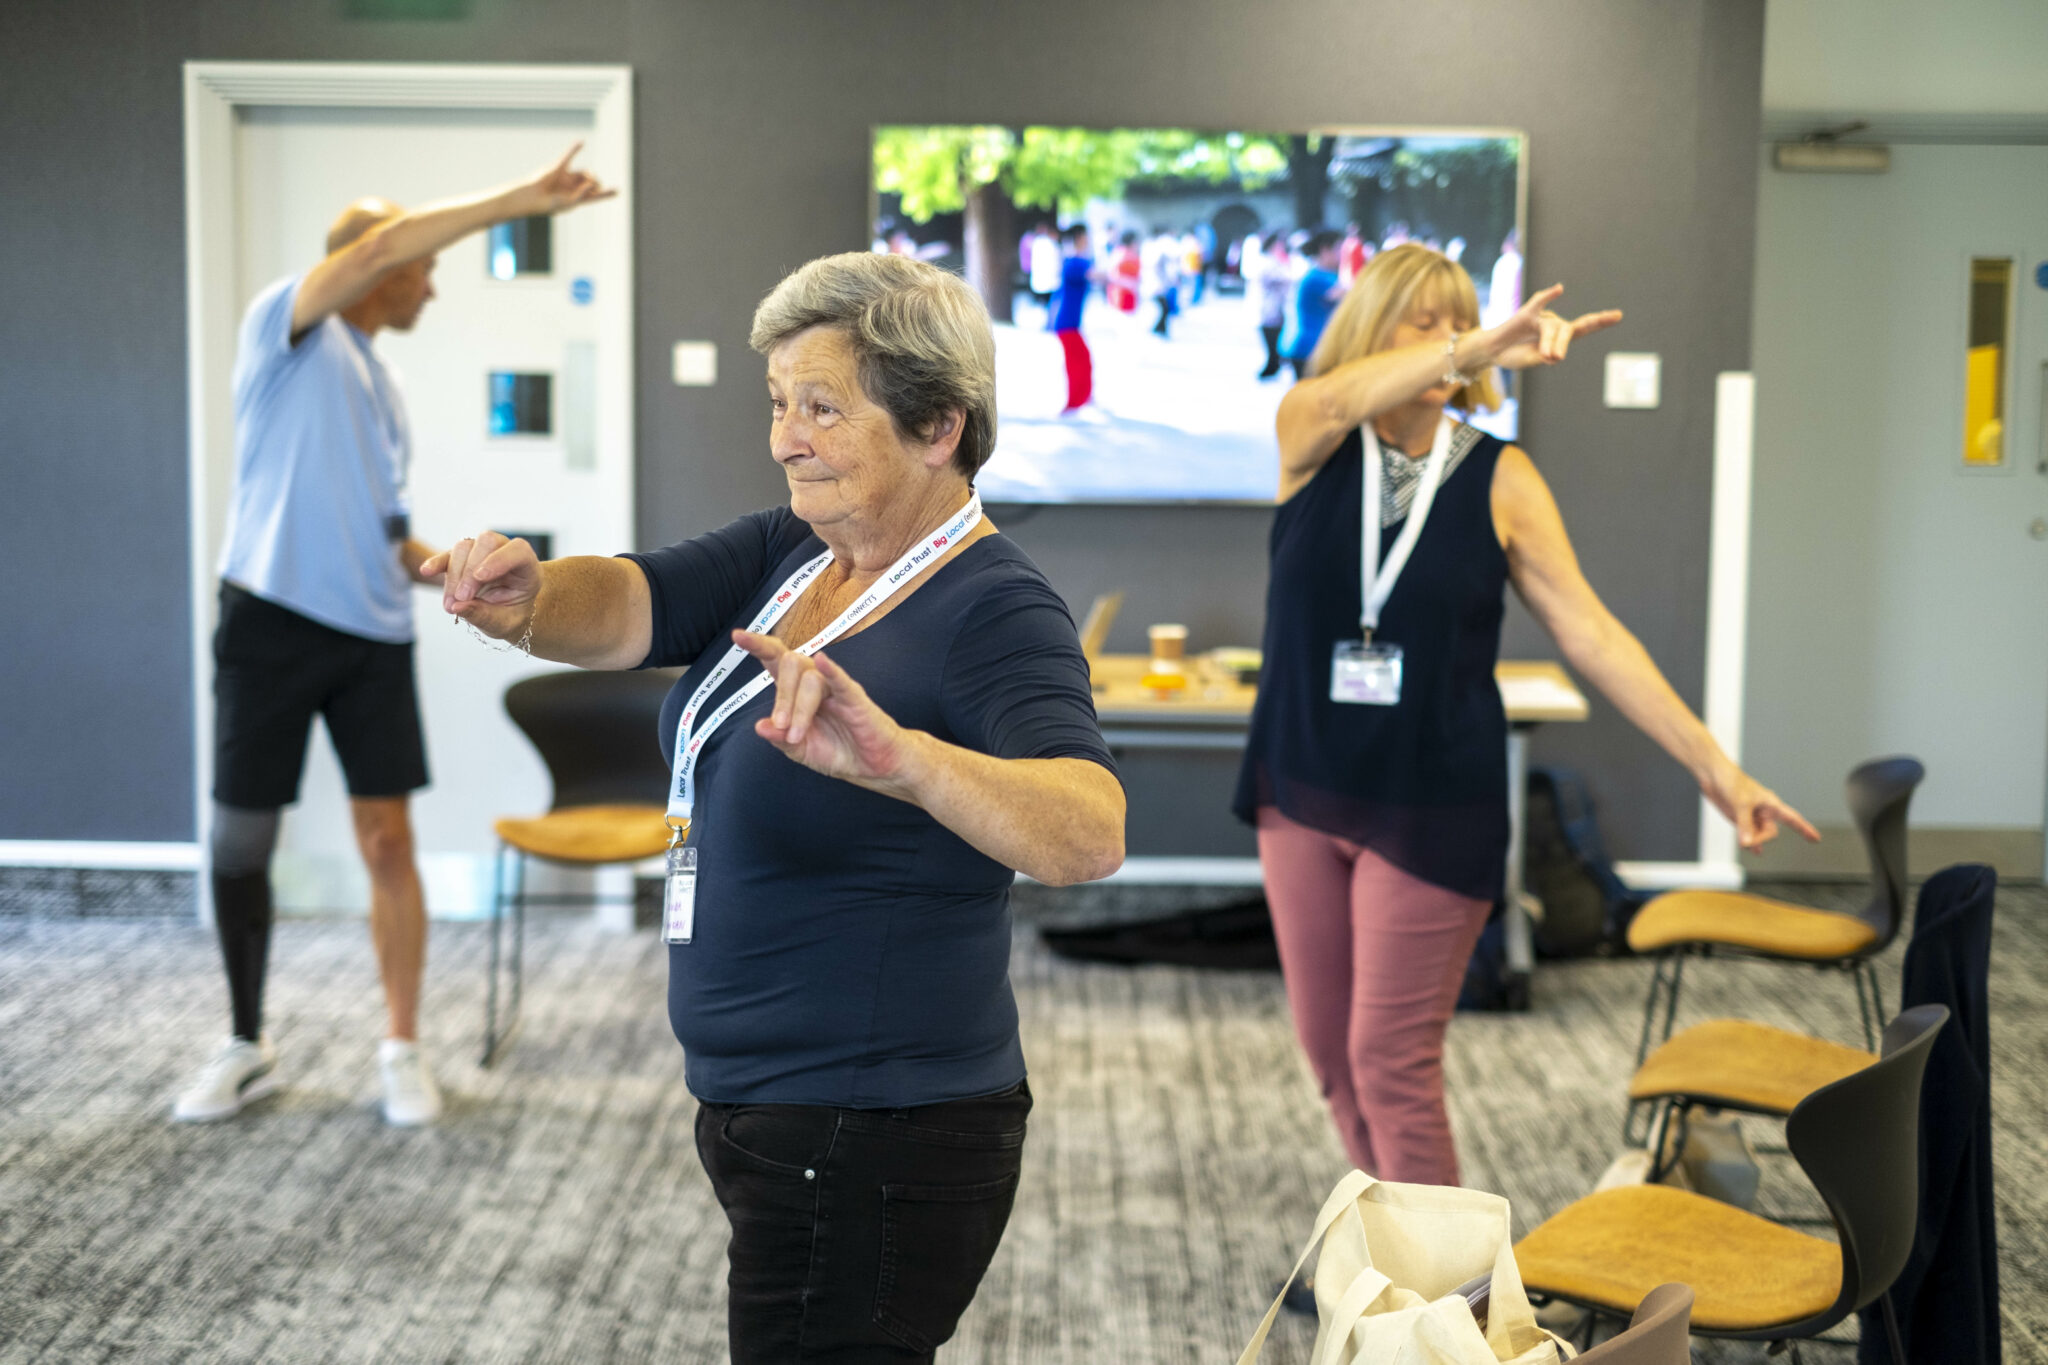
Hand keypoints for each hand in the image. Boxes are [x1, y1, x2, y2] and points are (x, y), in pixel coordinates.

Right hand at [423, 531, 541, 639]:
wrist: (503, 613)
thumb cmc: (510, 614)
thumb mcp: (504, 622)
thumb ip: (485, 616)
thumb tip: (458, 607)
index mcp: (525, 566)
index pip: (517, 550)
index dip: (499, 560)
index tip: (480, 577)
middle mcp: (504, 551)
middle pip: (486, 542)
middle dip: (470, 571)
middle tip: (462, 598)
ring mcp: (482, 551)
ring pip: (464, 548)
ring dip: (454, 576)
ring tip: (451, 606)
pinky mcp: (462, 558)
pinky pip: (447, 554)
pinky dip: (437, 562)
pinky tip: (427, 571)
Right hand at [518, 141, 617, 216]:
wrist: (532, 197)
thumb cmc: (549, 204)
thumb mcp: (569, 203)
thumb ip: (581, 194)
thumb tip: (591, 183)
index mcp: (577, 198)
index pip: (595, 196)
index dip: (606, 193)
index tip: (617, 191)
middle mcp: (574, 187)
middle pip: (592, 182)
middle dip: (596, 183)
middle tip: (593, 186)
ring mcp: (567, 177)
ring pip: (585, 173)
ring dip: (589, 176)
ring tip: (588, 180)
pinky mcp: (559, 168)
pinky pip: (568, 156)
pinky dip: (575, 149)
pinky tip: (581, 142)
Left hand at [734, 630, 921, 794]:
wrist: (873, 767)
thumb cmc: (839, 751)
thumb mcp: (801, 751)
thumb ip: (779, 740)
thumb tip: (759, 727)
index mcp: (797, 692)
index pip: (775, 659)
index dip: (757, 645)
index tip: (737, 636)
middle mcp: (815, 683)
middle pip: (789, 665)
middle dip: (781, 699)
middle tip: (782, 728)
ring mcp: (836, 688)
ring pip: (810, 679)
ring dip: (799, 710)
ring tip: (798, 736)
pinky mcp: (855, 698)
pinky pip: (841, 680)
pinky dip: (830, 669)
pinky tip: (822, 661)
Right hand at [1482, 284, 1623, 370]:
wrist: (1492, 351)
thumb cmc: (1514, 355)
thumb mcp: (1532, 361)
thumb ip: (1545, 357)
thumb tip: (1554, 353)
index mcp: (1560, 337)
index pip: (1584, 327)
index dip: (1600, 321)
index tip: (1618, 315)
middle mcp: (1554, 324)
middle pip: (1568, 330)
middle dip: (1562, 344)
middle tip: (1553, 357)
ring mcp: (1541, 318)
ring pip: (1552, 328)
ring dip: (1548, 342)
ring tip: (1543, 356)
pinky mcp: (1526, 314)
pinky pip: (1539, 302)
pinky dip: (1549, 296)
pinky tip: (1559, 289)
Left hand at [1703, 762, 1821, 852]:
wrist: (1713, 775)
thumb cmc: (1731, 781)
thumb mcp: (1741, 804)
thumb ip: (1745, 825)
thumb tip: (1747, 844)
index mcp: (1771, 803)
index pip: (1792, 818)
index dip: (1805, 829)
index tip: (1816, 838)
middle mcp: (1763, 811)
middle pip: (1770, 832)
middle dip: (1760, 839)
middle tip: (1746, 842)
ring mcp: (1751, 815)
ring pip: (1758, 835)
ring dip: (1753, 841)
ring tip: (1745, 845)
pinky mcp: (1739, 818)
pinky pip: (1748, 834)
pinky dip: (1750, 842)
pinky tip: (1754, 851)